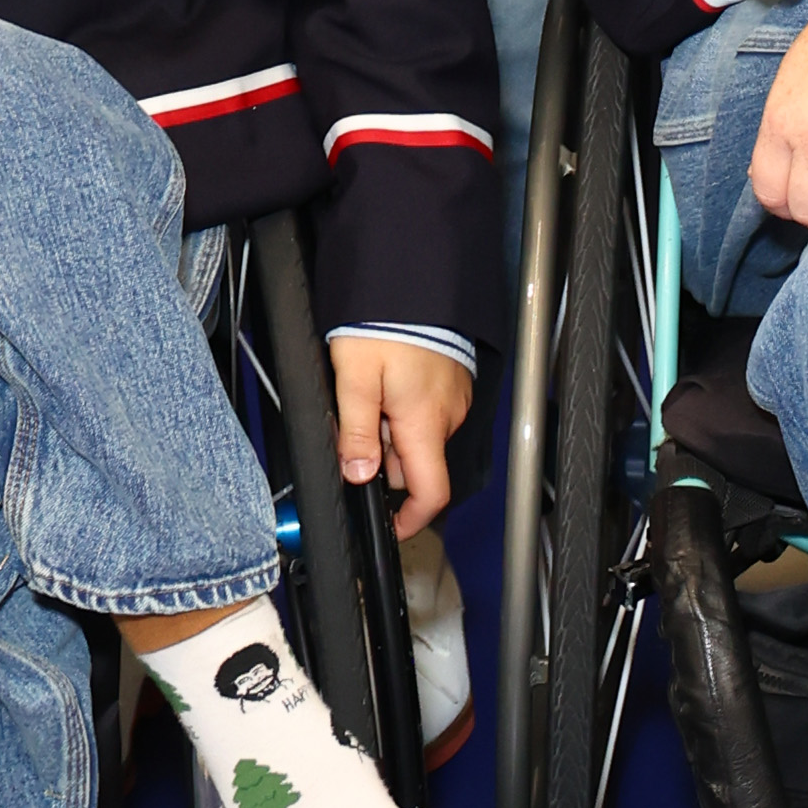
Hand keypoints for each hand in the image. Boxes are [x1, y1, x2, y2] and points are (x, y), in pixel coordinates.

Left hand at [332, 334, 469, 538]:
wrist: (409, 281)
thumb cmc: (383, 322)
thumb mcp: (355, 378)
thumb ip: (356, 432)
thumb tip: (358, 476)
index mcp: (424, 423)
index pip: (430, 492)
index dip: (411, 519)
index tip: (390, 526)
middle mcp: (447, 416)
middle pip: (415, 463)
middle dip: (383, 456)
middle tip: (356, 421)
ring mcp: (453, 398)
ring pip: (418, 436)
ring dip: (392, 429)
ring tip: (370, 392)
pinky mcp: (451, 381)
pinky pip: (427, 411)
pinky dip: (404, 408)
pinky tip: (387, 380)